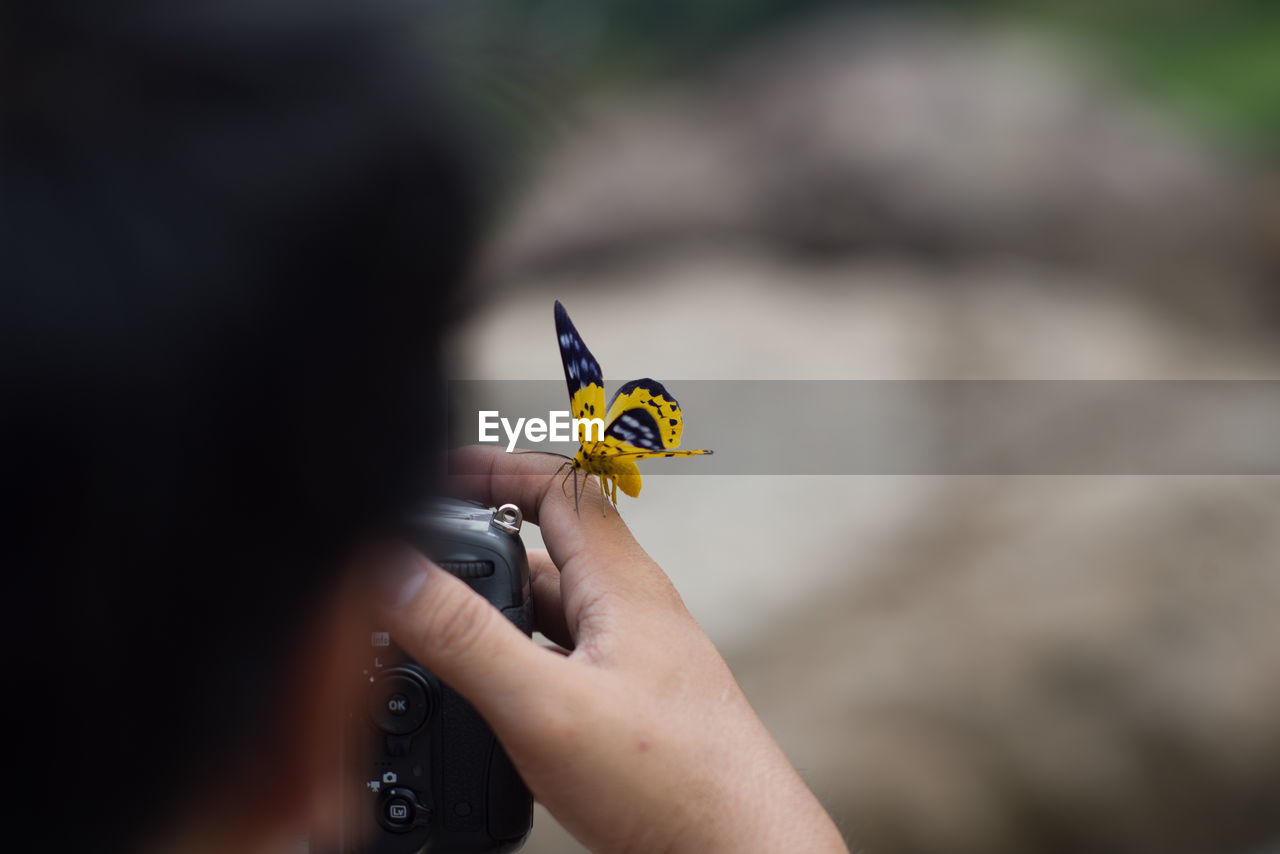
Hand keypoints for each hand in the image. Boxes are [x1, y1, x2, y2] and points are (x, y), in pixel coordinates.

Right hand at [377, 446, 847, 853]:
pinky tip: (489, 697)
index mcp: (622, 586)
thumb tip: (398, 576)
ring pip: (552, 610)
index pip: (562, 487)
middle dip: (482, 549)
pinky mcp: (629, 707)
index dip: (499, 469)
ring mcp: (633, 660)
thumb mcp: (546, 706)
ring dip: (498, 611)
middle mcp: (632, 612)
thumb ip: (467, 639)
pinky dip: (517, 660)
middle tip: (419, 567)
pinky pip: (561, 659)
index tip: (440, 475)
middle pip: (548, 549)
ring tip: (438, 635)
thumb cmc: (675, 784)